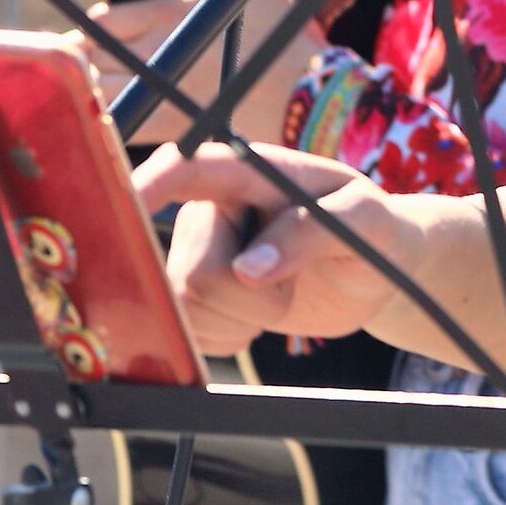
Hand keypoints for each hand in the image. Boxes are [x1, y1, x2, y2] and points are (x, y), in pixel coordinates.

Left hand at [81, 0, 322, 145]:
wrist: (308, 94)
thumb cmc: (288, 36)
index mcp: (173, 10)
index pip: (101, 20)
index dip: (89, 30)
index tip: (89, 40)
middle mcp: (157, 47)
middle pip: (87, 53)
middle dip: (76, 60)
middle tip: (77, 70)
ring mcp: (158, 87)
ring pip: (93, 88)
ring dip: (84, 90)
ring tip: (84, 95)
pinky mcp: (166, 124)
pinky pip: (118, 123)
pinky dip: (105, 122)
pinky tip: (106, 124)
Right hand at [135, 142, 424, 357]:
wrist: (371, 272)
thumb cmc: (371, 230)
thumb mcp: (364, 221)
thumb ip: (312, 233)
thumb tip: (249, 269)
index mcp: (252, 172)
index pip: (190, 167)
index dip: (152, 181)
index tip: (133, 200)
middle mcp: (211, 209)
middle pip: (193, 270)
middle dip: (248, 295)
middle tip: (291, 280)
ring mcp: (195, 253)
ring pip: (185, 307)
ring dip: (242, 317)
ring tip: (279, 291)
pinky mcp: (192, 297)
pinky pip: (188, 334)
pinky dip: (228, 337)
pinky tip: (257, 315)